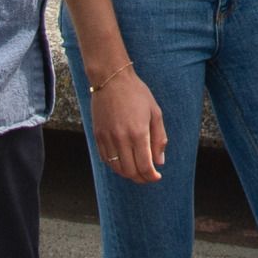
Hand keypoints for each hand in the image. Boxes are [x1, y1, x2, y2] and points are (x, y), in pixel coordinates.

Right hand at [87, 64, 169, 183]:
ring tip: (137, 171)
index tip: (156, 177)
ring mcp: (107, 138)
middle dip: (141, 178)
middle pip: (130, 171)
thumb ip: (159, 138)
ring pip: (117, 168)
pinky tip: (123, 162)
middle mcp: (121, 138)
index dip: (151, 176)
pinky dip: (115, 165)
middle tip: (148, 176)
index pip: (145, 166)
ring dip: (128, 174)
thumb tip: (159, 161)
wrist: (111, 79)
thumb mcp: (155, 112)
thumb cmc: (136, 93)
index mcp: (138, 133)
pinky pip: (106, 159)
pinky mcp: (98, 136)